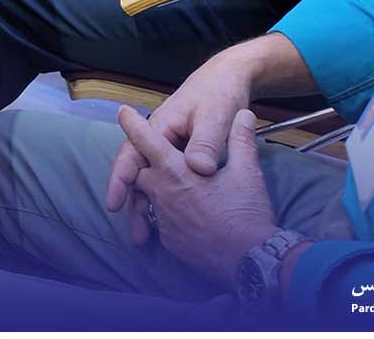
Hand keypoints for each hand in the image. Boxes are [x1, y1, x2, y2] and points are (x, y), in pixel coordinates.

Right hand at [105, 49, 257, 228]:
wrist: (231, 80)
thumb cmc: (219, 94)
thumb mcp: (215, 116)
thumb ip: (206, 142)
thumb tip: (199, 170)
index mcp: (160, 127)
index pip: (132, 155)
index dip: (121, 180)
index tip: (113, 203)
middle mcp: (160, 139)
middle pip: (138, 173)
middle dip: (134, 203)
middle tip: (136, 235)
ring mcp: (171, 148)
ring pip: (154, 179)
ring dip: (150, 205)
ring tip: (151, 236)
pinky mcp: (184, 156)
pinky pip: (170, 180)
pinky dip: (167, 199)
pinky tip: (171, 220)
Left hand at [121, 107, 281, 284]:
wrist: (250, 261)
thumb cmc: (246, 212)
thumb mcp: (246, 172)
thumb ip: (241, 140)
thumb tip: (244, 115)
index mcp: (175, 171)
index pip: (145, 141)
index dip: (133, 125)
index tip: (123, 112)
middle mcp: (161, 194)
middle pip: (140, 171)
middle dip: (142, 162)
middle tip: (153, 156)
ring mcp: (163, 220)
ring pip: (149, 198)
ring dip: (155, 190)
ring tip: (169, 188)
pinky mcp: (170, 241)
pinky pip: (160, 221)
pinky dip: (167, 212)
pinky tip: (181, 213)